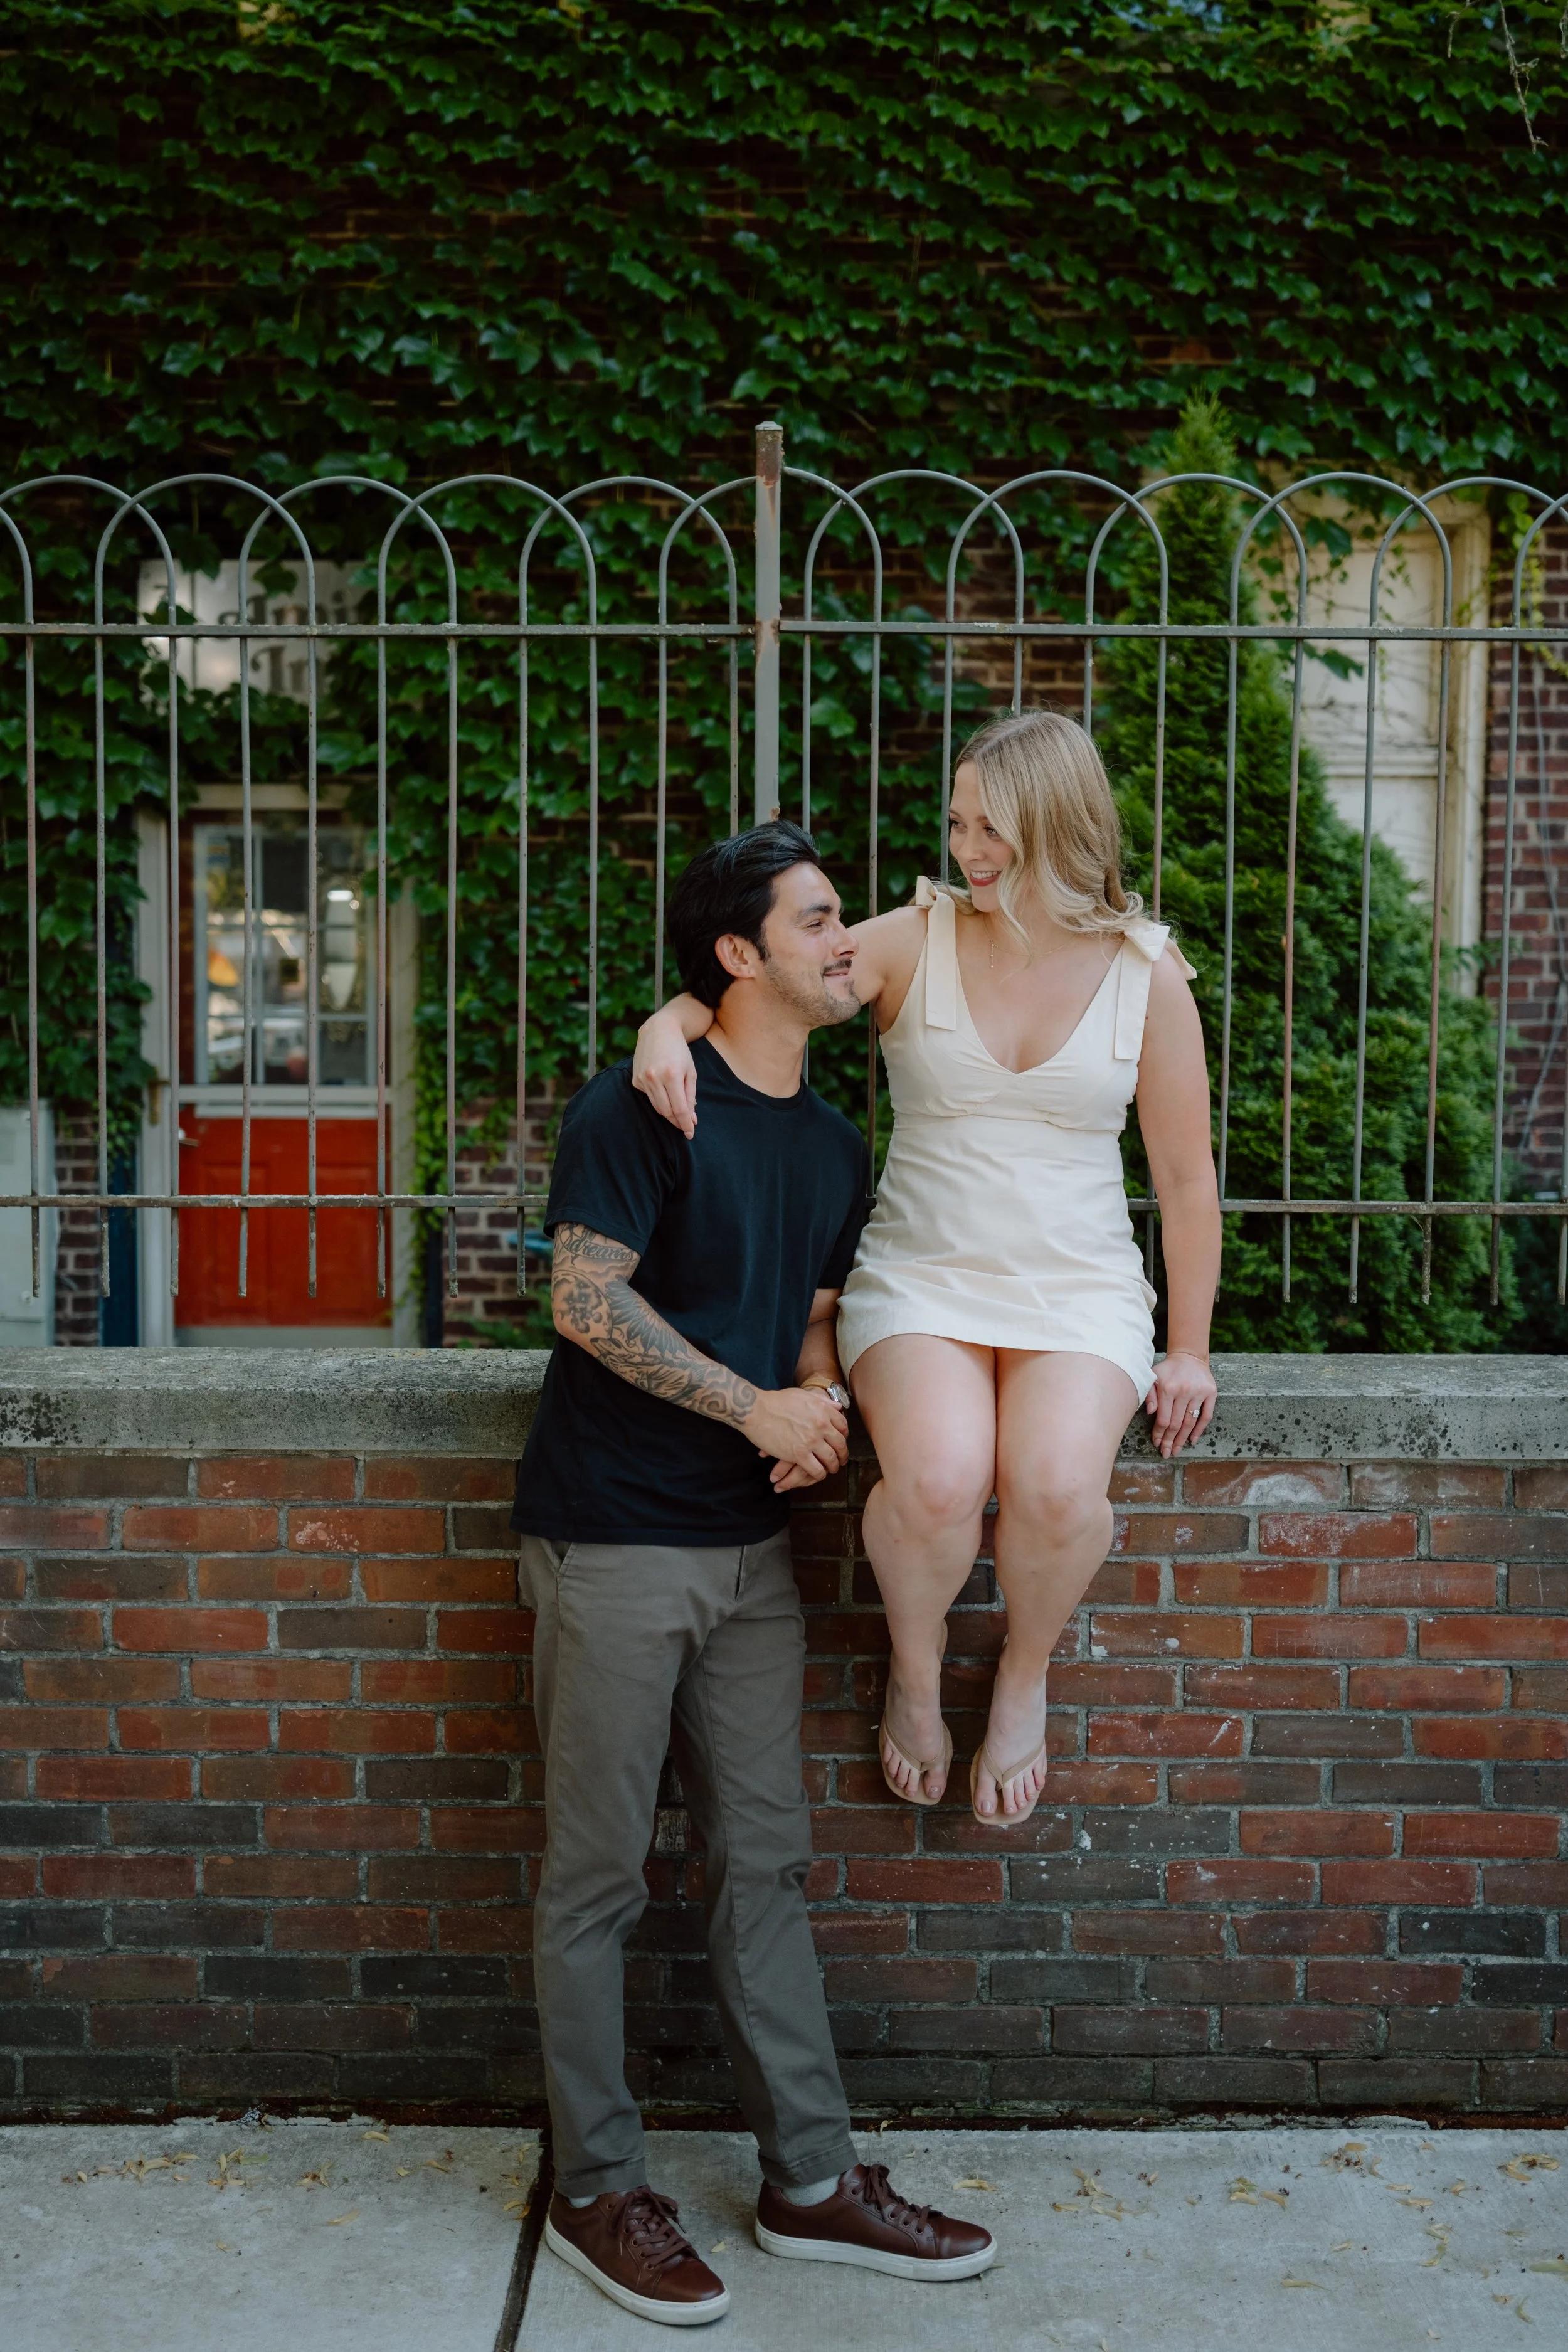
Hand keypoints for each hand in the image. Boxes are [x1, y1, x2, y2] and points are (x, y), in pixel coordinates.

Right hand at [632, 1013, 699, 1137]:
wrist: (659, 1030)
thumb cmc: (679, 1051)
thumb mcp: (691, 1071)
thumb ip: (690, 1095)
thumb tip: (691, 1118)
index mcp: (672, 1075)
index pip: (679, 1109)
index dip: (685, 1124)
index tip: (690, 1133)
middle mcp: (654, 1077)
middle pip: (666, 1111)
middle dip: (677, 1121)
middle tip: (686, 1126)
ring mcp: (642, 1079)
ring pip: (656, 1107)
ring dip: (668, 1113)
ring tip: (677, 1114)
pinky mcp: (635, 1079)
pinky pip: (649, 1097)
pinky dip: (658, 1100)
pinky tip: (664, 1092)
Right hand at [743, 1386, 848, 1489]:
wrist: (756, 1410)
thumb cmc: (776, 1401)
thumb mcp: (803, 1395)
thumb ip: (822, 1402)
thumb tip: (838, 1407)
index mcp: (823, 1410)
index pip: (843, 1426)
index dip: (844, 1436)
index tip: (840, 1442)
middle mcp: (821, 1425)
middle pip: (840, 1444)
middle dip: (842, 1454)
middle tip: (841, 1459)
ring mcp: (811, 1441)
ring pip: (831, 1459)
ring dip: (833, 1466)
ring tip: (831, 1469)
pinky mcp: (799, 1454)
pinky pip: (817, 1469)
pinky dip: (819, 1474)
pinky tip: (818, 1473)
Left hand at [1144, 1349, 1215, 1458]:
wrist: (1189, 1356)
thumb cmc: (1168, 1370)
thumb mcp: (1153, 1376)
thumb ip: (1149, 1394)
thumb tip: (1150, 1413)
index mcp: (1168, 1388)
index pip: (1163, 1419)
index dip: (1159, 1434)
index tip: (1156, 1443)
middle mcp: (1184, 1391)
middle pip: (1176, 1424)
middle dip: (1170, 1441)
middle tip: (1166, 1453)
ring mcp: (1199, 1392)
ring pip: (1190, 1422)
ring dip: (1183, 1439)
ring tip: (1177, 1450)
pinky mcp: (1211, 1393)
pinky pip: (1206, 1416)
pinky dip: (1200, 1430)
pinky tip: (1193, 1440)